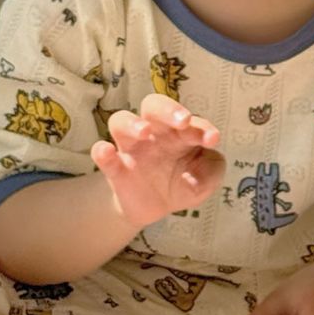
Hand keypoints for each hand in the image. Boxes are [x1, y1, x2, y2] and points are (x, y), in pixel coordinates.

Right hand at [89, 93, 222, 228]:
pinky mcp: (116, 169)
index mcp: (180, 131)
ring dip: (132, 123)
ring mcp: (132, 148)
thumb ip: (212, 171)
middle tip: (183, 120)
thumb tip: (202, 167)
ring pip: (122, 121)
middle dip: (168, 109)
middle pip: (154, 106)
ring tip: (144, 132)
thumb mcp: (206, 180)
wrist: (157, 208)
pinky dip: (101, 152)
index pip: (190, 121)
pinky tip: (106, 151)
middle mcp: (154, 133)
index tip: (212, 139)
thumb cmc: (186, 182)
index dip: (202, 127)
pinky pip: (103, 155)